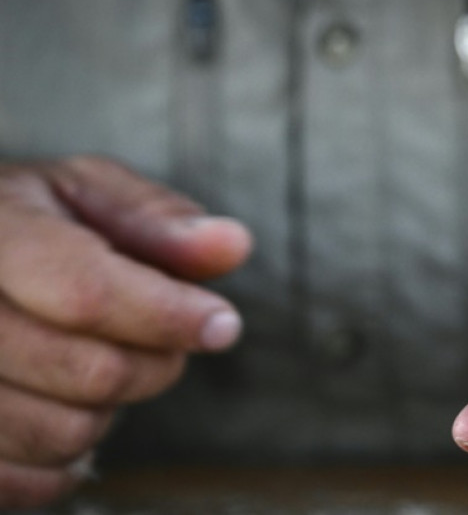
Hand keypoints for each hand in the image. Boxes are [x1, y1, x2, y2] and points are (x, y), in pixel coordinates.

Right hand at [0, 156, 251, 507]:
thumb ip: (156, 219)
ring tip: (90, 358)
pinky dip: (65, 454)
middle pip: (90, 372)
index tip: (222, 324)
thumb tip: (232, 244)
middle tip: (157, 334)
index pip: (86, 293)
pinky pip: (28, 481)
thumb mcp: (87, 194)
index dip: (167, 316)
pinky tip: (56, 402)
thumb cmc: (31, 224)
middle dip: (154, 360)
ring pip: (64, 432)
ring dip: (106, 407)